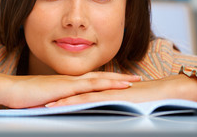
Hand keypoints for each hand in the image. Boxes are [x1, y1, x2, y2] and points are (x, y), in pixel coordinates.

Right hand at [0, 71, 140, 107]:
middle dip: (118, 78)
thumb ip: (59, 100)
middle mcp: (71, 80)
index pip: (91, 79)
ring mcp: (69, 82)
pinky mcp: (66, 87)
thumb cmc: (26, 96)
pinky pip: (89, 86)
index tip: (121, 82)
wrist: (12, 90)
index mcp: (67, 83)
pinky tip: (116, 87)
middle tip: (136, 78)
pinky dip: (105, 85)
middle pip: (99, 76)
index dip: (107, 80)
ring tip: (132, 81)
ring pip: (98, 79)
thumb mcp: (47, 99)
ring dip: (116, 80)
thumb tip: (65, 106)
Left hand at [46, 74, 196, 106]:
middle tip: (38, 101)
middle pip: (71, 92)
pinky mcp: (107, 97)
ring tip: (43, 106)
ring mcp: (100, 92)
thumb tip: (94, 106)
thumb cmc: (137, 97)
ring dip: (59, 101)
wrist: (158, 91)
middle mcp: (96, 89)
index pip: (73, 92)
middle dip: (55, 97)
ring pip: (75, 96)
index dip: (59, 96)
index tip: (44, 100)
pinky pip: (88, 100)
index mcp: (96, 89)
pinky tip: (63, 107)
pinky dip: (74, 103)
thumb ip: (103, 101)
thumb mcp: (115, 99)